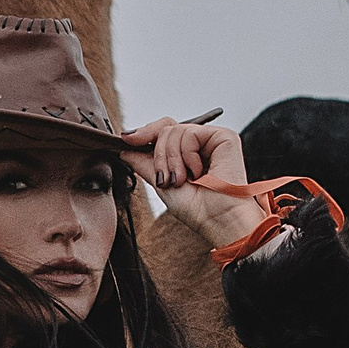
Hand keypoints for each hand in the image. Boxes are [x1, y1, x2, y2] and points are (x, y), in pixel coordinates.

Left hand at [117, 118, 269, 249]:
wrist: (216, 219)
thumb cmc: (196, 209)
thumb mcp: (160, 182)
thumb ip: (143, 162)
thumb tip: (125, 147)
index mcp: (187, 153)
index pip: (163, 131)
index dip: (145, 133)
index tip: (127, 139)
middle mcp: (200, 143)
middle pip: (166, 128)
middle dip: (159, 155)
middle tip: (167, 178)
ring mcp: (211, 138)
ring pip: (174, 131)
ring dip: (172, 160)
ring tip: (183, 179)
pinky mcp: (223, 137)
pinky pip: (190, 134)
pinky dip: (188, 156)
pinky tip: (198, 172)